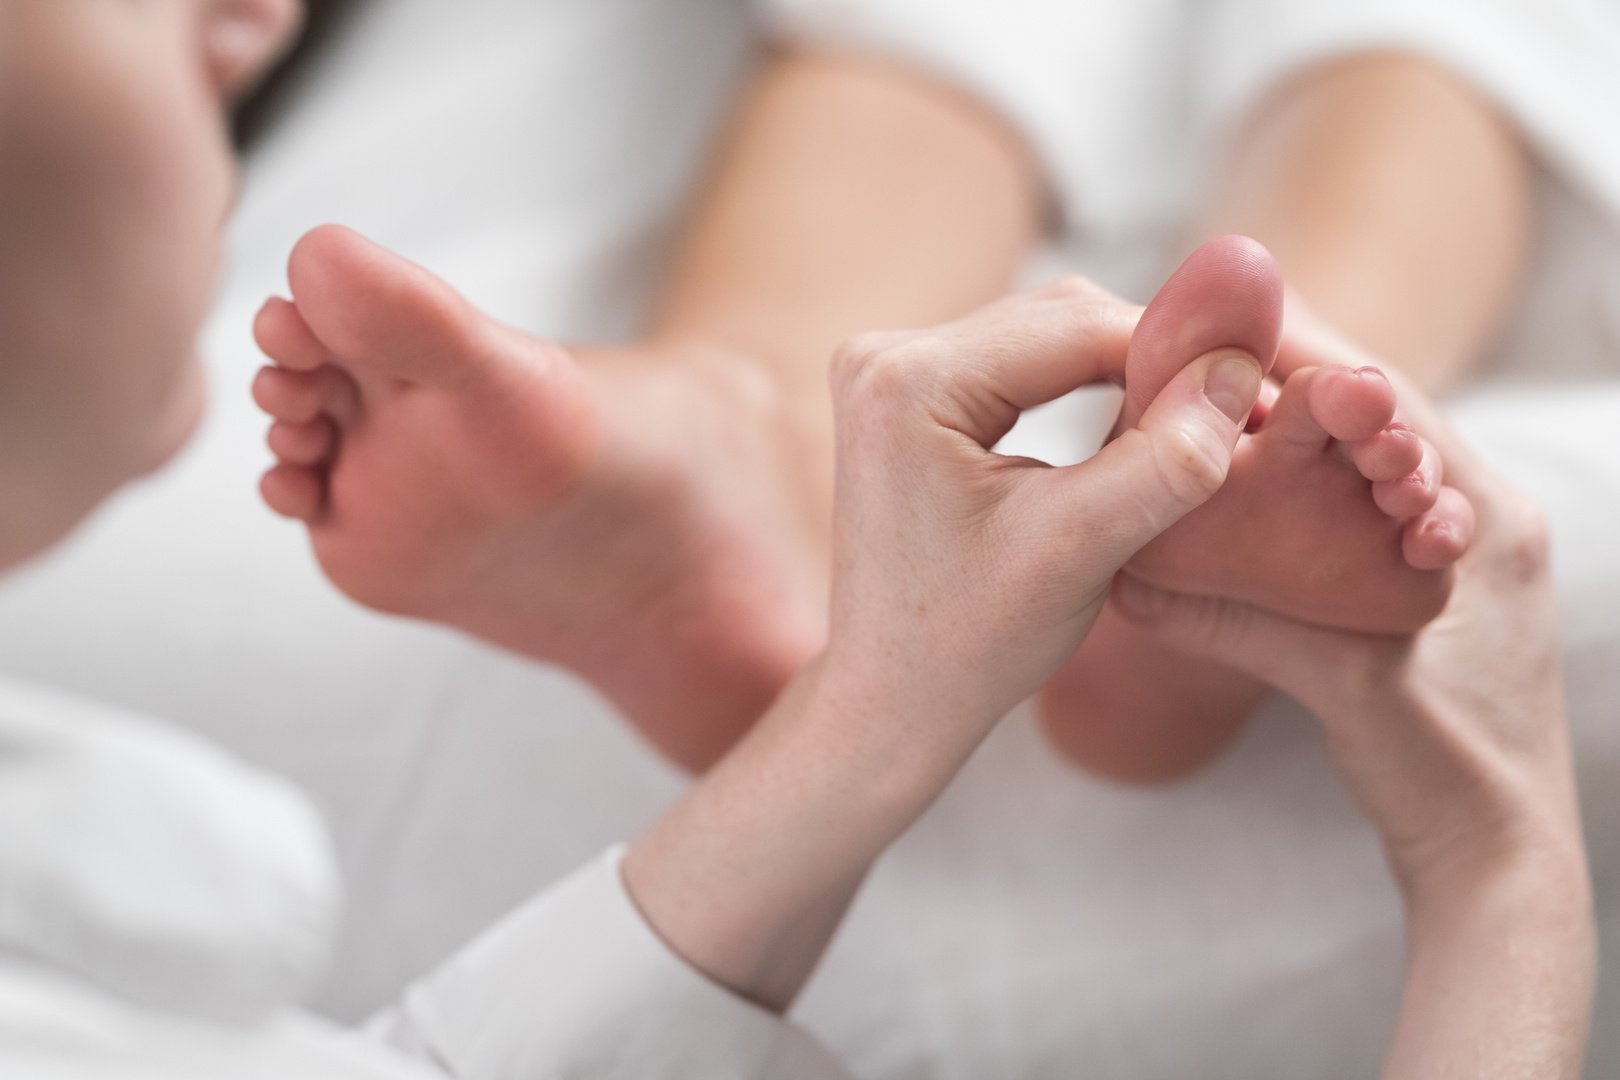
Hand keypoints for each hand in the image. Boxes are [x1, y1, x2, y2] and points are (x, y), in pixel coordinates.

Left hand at [823, 274, 1266, 728]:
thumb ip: (1164, 462)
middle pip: (1061, 319)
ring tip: (1196, 421)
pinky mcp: (903, 395)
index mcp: (909, 382)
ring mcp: (887, 370)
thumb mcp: (1078, 551)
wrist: (891, 699)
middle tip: (1240, 405)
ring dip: (1123, 370)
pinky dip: (1081, 388)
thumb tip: (1238, 370)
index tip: (1262, 386)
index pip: (1080, 327)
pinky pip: (1017, 364)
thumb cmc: (970, 644)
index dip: (1183, 351)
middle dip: (1154, 358)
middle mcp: (883, 356)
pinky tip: (1133, 427)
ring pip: (1045, 337)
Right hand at [1113, 318, 1590, 1077]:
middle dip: (1293, 391)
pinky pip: (1361, 511)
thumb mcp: (1340, 683)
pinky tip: (1253, 497)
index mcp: (1487, 514)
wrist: (1497, 862)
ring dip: (1299, 440)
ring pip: (1367, 461)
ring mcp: (1468, 548)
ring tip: (1219, 426)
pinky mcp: (1438, 583)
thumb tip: (1125, 582)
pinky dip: (1308, 493)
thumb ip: (1234, 621)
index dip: (1304, 361)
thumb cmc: (1451, 774)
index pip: (1390, 398)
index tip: (1224, 337)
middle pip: (1380, 416)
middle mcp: (1488, 512)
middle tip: (1203, 374)